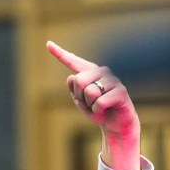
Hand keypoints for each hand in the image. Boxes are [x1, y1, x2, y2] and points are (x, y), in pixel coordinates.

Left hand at [47, 41, 140, 169]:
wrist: (115, 125)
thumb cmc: (97, 110)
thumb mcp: (80, 101)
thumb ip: (73, 88)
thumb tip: (72, 77)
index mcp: (90, 71)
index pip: (73, 61)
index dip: (59, 53)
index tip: (48, 44)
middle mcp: (102, 71)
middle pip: (78, 80)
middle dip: (80, 97)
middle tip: (90, 103)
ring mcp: (113, 79)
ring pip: (89, 92)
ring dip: (90, 105)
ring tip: (99, 106)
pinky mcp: (121, 91)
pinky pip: (99, 102)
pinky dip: (98, 111)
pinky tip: (105, 110)